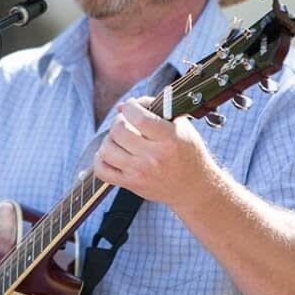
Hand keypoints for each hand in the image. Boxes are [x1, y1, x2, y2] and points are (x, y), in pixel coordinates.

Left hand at [93, 97, 213, 207]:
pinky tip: (111, 154)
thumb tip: (122, 106)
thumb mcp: (180, 126)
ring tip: (119, 139)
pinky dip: (100, 160)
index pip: (139, 118)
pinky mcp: (131, 184)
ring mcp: (141, 172)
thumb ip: (154, 109)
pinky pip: (102, 171)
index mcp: (169, 139)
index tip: (131, 106)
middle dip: (118, 121)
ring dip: (109, 139)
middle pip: (119, 131)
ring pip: (107, 150)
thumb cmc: (187, 152)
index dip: (130, 107)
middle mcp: (154, 157)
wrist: (193, 187)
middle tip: (125, 122)